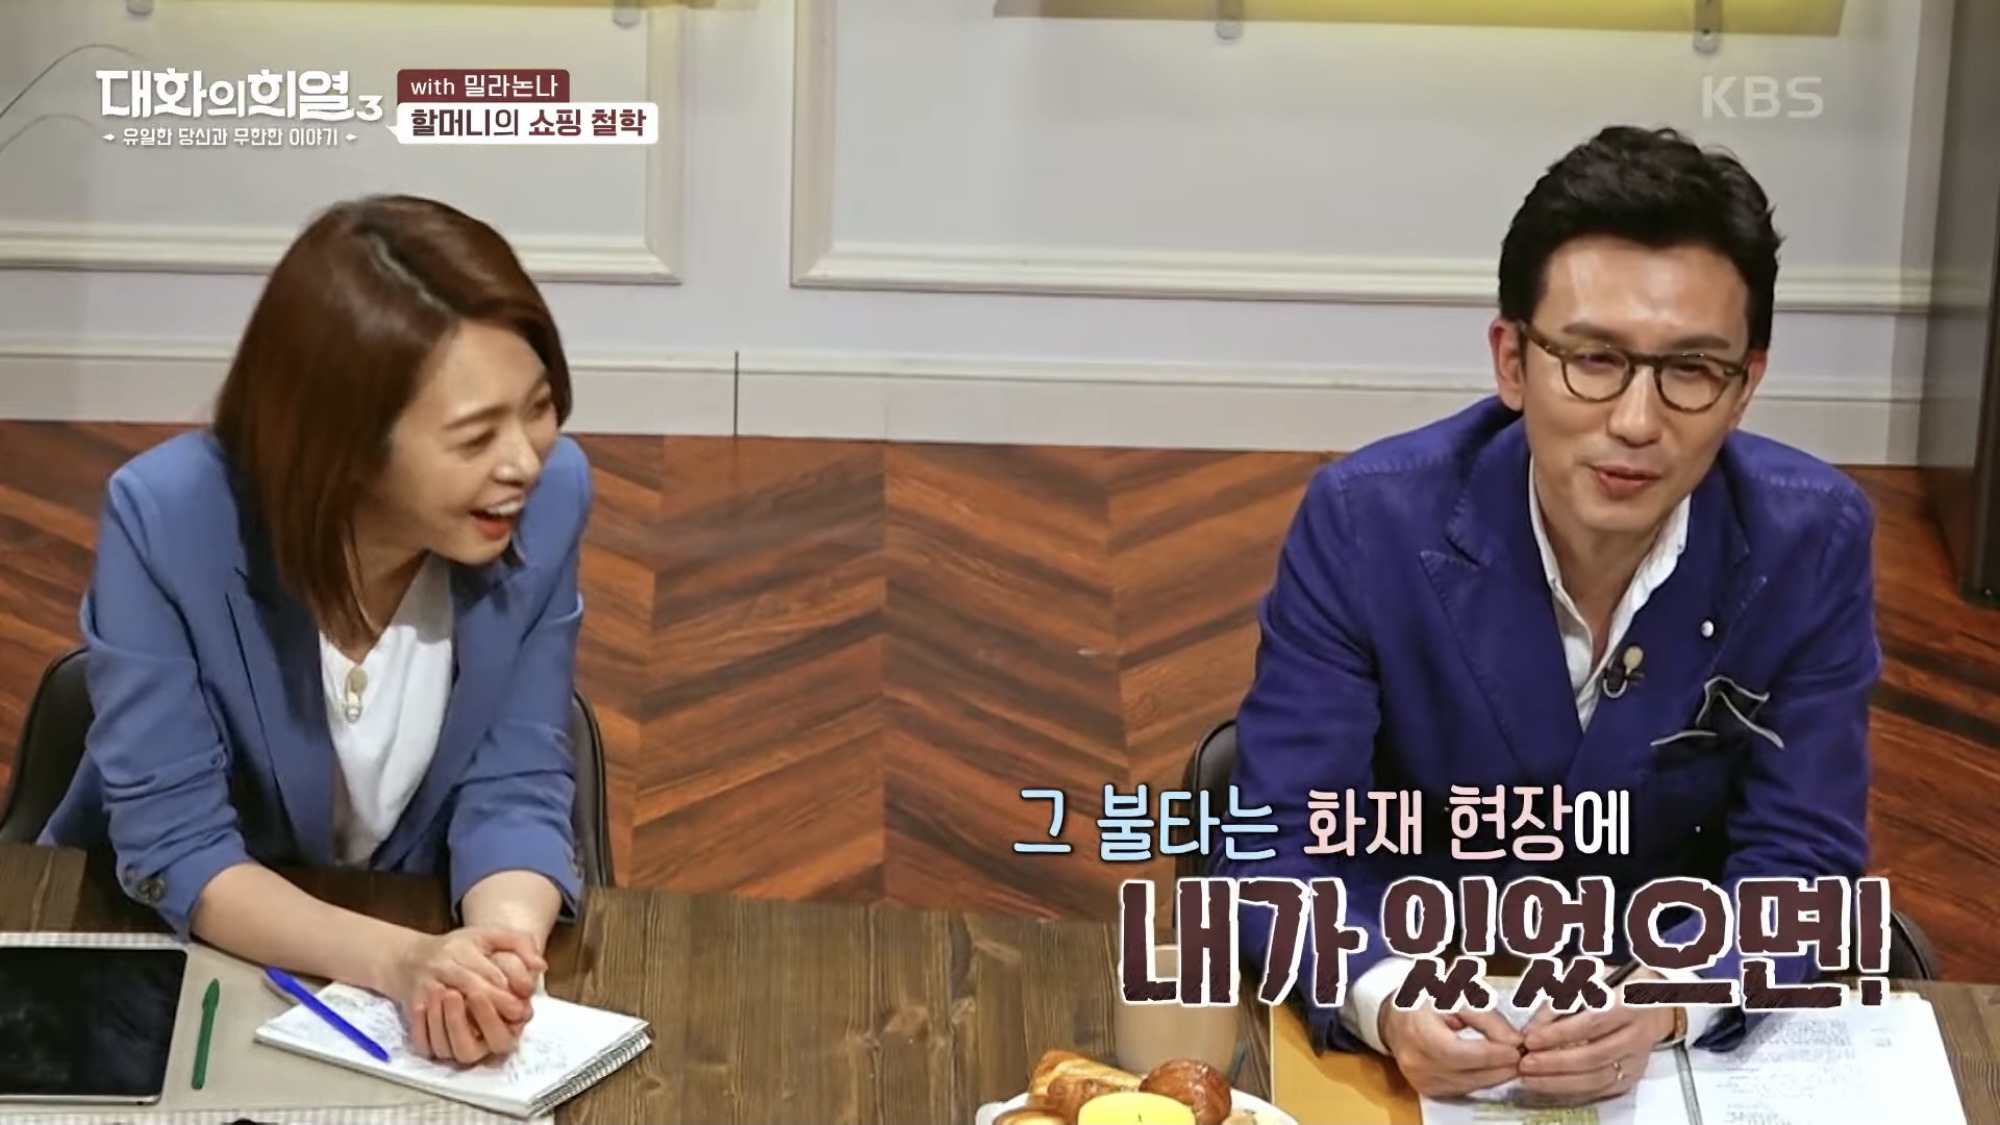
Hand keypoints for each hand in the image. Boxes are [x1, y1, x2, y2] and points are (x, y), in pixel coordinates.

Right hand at [391, 927, 546, 1064]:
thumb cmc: (457, 949)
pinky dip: (441, 1043)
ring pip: (447, 1016)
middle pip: (472, 992)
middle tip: (513, 1023)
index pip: (490, 974)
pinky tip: (459, 1044)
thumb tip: (541, 966)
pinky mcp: (411, 1010)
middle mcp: (442, 967)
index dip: (509, 994)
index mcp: (462, 949)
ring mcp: (424, 990)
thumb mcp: (488, 934)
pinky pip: (424, 1034)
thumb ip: (520, 943)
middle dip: (496, 1011)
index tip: (523, 1009)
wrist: (410, 958)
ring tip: (485, 1038)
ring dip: (468, 1030)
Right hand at [1378, 1003, 1523, 1097]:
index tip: (1519, 1047)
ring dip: (1495, 1076)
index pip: (1461, 1052)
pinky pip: (1462, 1089)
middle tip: (1524, 1056)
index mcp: (1418, 1032)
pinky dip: (1481, 1080)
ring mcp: (1420, 1080)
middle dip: (1500, 1067)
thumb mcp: (1455, 996)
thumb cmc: (1426, 1001)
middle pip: (1467, 1073)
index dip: (1493, 1052)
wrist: (1394, 1019)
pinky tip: (1494, 1068)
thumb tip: (1515, 1041)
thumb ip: (1486, 1017)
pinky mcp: (1427, 1090)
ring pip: (1468, 1085)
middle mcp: (1416, 1062)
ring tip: (1512, 1061)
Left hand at [1517, 972, 1677, 1101]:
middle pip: (1595, 1055)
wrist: (1657, 1002)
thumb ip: (1560, 999)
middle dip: (1556, 1062)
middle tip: (1526, 1063)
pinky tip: (1550, 1084)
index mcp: (1629, 1004)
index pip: (1592, 1022)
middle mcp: (1637, 1034)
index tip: (1530, 1038)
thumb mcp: (1589, 980)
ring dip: (1560, 1081)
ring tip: (1531, 1077)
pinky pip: (1602, 1089)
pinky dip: (1574, 1089)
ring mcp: (1637, 1058)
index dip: (1559, 1033)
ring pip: (1599, 1077)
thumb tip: (1532, 1027)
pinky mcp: (1633, 1075)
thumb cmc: (1615, 986)